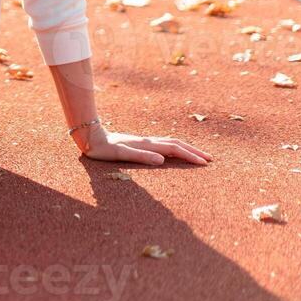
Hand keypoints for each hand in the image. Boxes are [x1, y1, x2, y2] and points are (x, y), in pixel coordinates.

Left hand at [76, 124, 211, 164]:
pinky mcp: (140, 143)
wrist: (90, 136)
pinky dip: (176, 148)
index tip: (204, 163)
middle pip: (177, 144)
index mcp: (147, 144)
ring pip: (171, 142)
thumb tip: (161, 160)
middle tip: (210, 159)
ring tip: (198, 155)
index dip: (190, 156)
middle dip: (194, 151)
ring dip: (186, 148)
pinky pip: (164, 144)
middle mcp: (148, 141)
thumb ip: (140, 156)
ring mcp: (145, 141)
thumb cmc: (104, 149)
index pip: (174, 149)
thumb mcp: (120, 154)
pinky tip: (175, 152)